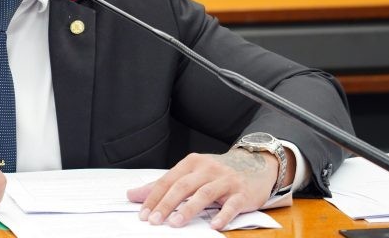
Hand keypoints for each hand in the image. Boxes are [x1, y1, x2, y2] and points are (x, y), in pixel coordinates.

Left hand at [126, 149, 278, 229]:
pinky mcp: (242, 193)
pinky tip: (214, 225)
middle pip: (183, 186)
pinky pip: (231, 205)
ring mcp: (225, 180)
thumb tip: (133, 195)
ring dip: (188, 209)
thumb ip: (163, 185)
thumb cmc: (217, 172)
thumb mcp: (190, 174)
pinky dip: (222, 215)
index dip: (154, 197)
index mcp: (192, 163)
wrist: (255, 164)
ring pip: (204, 194)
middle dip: (166, 203)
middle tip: (153, 220)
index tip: (143, 213)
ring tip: (174, 223)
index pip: (168, 180)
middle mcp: (207, 169)